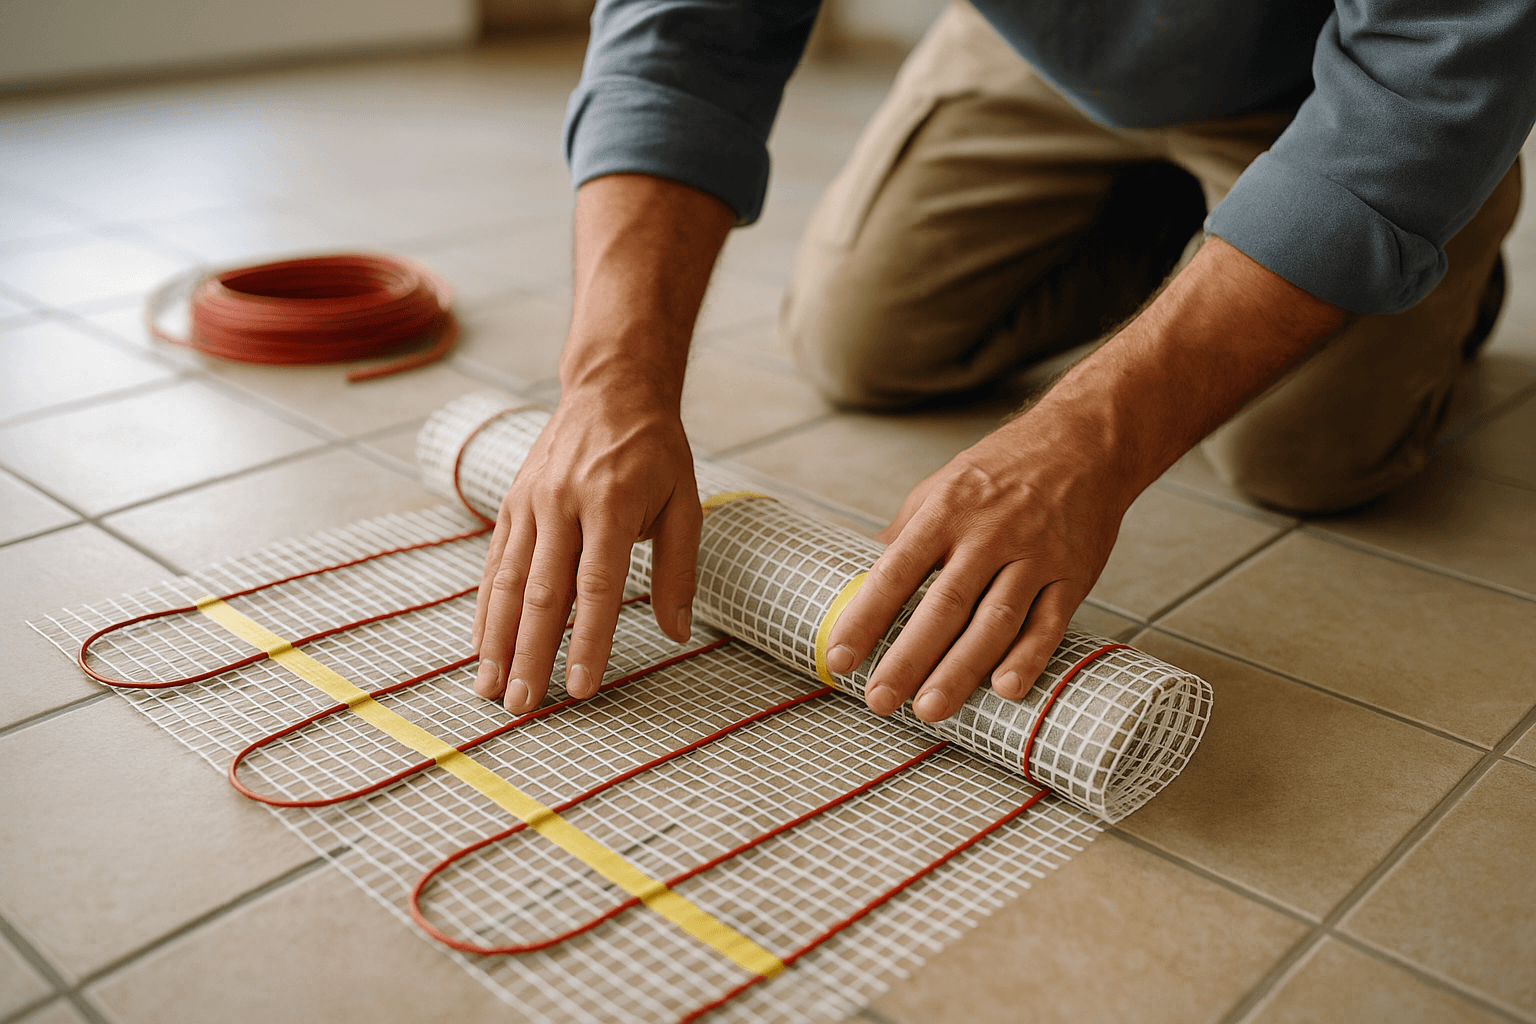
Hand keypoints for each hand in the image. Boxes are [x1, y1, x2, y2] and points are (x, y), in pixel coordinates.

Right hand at [471, 385, 700, 712]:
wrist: (610, 387)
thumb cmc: (655, 451)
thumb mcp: (686, 502)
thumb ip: (681, 570)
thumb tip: (677, 634)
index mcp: (613, 504)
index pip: (598, 586)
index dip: (588, 640)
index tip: (581, 687)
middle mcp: (563, 503)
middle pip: (543, 592)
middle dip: (530, 654)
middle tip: (522, 706)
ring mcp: (531, 502)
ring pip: (508, 582)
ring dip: (496, 640)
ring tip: (490, 688)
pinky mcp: (512, 504)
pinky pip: (495, 563)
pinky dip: (486, 609)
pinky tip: (481, 646)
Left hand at [822, 237, 1342, 721]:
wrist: (1086, 443)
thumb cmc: (1002, 470)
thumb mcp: (942, 486)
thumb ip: (904, 533)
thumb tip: (858, 577)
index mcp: (947, 511)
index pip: (896, 571)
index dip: (866, 617)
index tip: (840, 658)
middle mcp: (989, 533)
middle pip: (943, 606)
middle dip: (908, 658)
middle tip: (879, 700)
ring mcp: (1035, 555)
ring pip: (994, 622)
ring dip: (961, 670)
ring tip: (929, 710)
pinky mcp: (1074, 574)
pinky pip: (1049, 623)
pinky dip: (1028, 658)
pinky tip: (1003, 689)